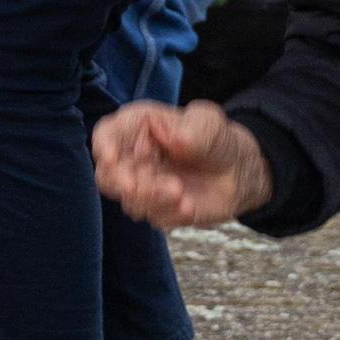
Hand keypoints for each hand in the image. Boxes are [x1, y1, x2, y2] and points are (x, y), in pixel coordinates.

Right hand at [94, 99, 273, 226]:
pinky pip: (152, 215)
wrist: (236, 172)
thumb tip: (176, 140)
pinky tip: (188, 207)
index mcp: (138, 127)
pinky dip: (169, 213)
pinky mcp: (155, 208)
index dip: (104, 145)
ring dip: (150, 197)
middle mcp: (132, 158)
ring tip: (179, 192)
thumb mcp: (210, 123)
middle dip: (120, 181)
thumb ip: (194, 129)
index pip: (108, 133)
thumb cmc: (216, 139)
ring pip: (129, 199)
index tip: (110, 157)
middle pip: (107, 174)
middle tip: (133, 186)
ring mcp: (142, 186)